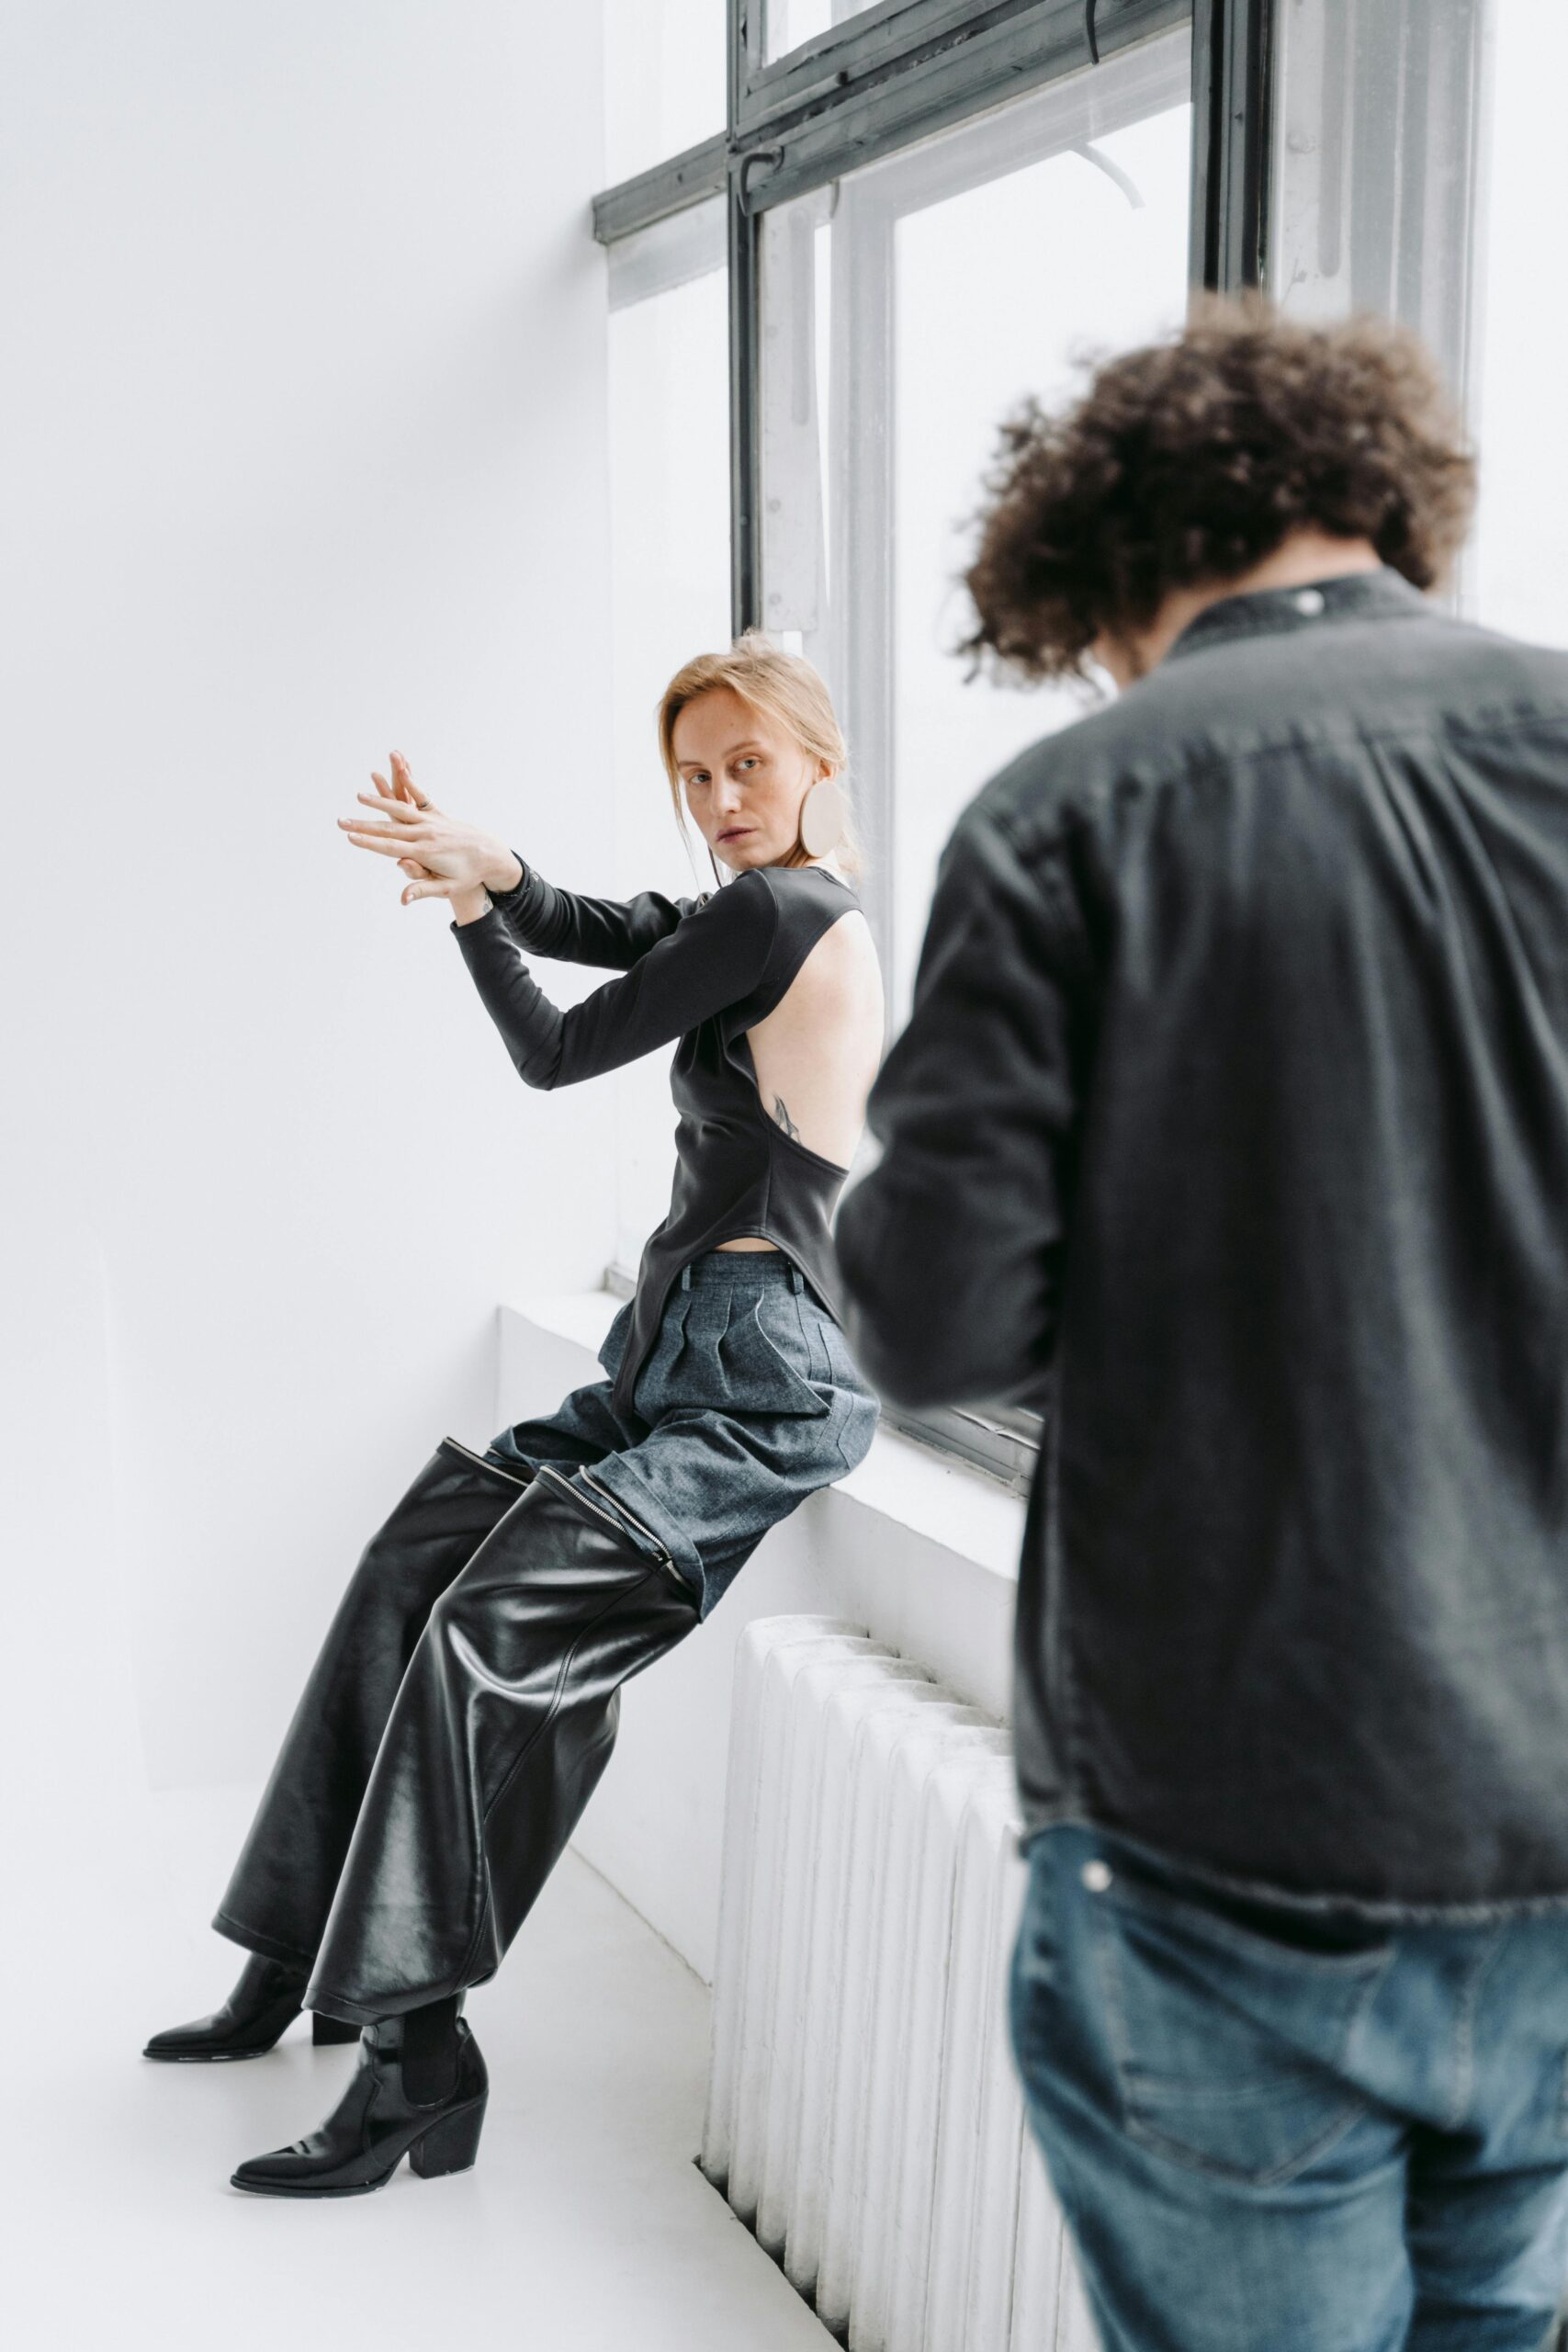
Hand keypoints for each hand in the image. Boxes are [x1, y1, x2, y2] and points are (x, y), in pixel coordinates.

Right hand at [338, 751, 521, 904]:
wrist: (490, 855)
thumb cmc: (468, 875)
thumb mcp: (447, 888)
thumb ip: (423, 890)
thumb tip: (402, 899)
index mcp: (425, 853)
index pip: (390, 848)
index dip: (368, 842)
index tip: (350, 837)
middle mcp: (426, 834)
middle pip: (388, 829)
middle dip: (363, 825)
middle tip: (341, 822)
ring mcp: (431, 822)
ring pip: (401, 810)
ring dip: (379, 802)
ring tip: (359, 797)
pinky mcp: (437, 814)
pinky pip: (421, 798)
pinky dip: (410, 785)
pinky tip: (398, 773)